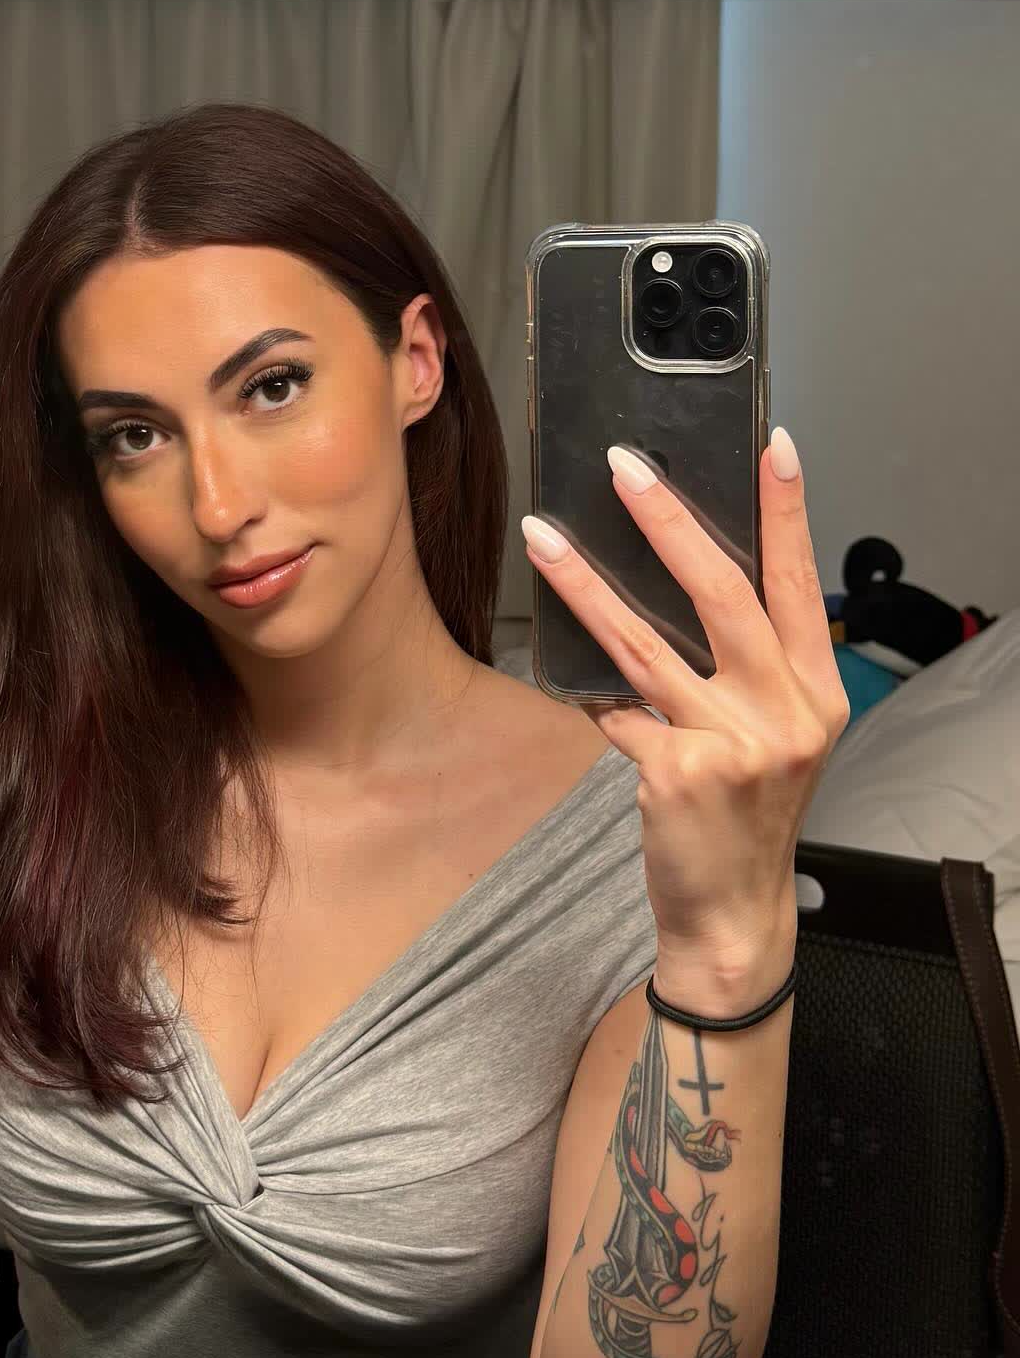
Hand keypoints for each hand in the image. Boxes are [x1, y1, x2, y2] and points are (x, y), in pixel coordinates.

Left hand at [520, 426, 849, 1014]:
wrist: (732, 911)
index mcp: (814, 690)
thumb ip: (746, 667)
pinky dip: (597, 703)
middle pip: (721, 593)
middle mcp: (786, 711)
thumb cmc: (745, 811)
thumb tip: (678, 581)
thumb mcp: (774, 734)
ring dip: (586, 584)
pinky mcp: (679, 772)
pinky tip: (589, 701)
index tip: (770, 447)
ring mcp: (734, 742)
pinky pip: (617, 713)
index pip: (797, 581)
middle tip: (626, 469)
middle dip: (668, 521)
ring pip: (645, 643)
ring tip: (543, 538)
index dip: (786, 511)